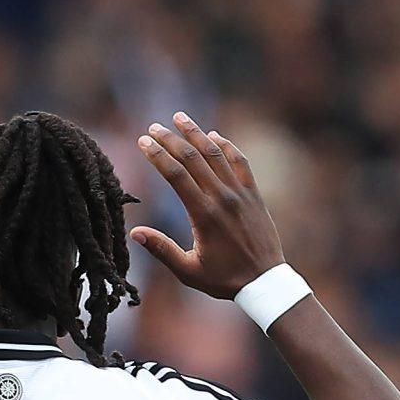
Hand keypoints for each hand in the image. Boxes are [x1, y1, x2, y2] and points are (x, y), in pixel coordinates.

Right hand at [130, 113, 285, 298]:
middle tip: (154, 127)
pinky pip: (240, 162)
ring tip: (180, 117)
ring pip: (216, 154)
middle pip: (193, 158)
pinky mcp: (253, 194)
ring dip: (197, 133)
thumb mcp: (188, 271)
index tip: (143, 141)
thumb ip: (162, 250)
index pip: (176, 176)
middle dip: (171, 139)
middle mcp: (222, 198)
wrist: (265, 281)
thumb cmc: (224, 279)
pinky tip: (213, 135)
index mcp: (204, 215)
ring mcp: (240, 193)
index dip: (158, 155)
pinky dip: (227, 146)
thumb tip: (135, 233)